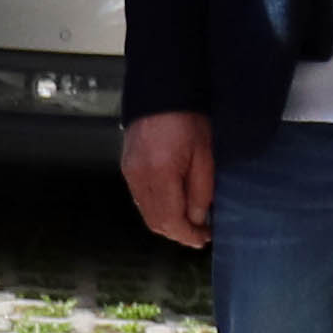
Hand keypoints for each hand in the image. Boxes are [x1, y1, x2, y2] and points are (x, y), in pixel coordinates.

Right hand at [122, 108, 217, 249]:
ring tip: (189, 224)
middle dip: (178, 233)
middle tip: (200, 235)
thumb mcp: (204, 156)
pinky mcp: (127, 167)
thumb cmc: (188, 120)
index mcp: (160, 175)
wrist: (161, 93)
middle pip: (155, 221)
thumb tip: (197, 219)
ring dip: (167, 223)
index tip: (204, 239)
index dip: (188, 235)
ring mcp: (129, 173)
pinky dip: (157, 209)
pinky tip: (173, 207)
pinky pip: (140, 199)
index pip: (171, 220)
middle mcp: (139, 178)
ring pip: (146, 212)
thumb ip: (200, 191)